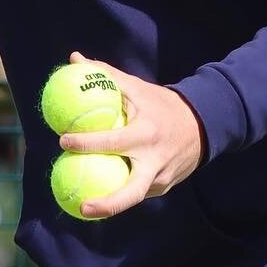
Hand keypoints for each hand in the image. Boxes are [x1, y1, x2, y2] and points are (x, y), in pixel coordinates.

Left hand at [57, 50, 204, 217]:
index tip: (63, 141)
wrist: (203, 123)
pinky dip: (120, 194)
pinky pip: (138, 193)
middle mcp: (156, 160)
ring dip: (111, 205)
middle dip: (108, 205)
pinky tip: (98, 196)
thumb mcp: (136, 87)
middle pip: (132, 192)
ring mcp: (162, 177)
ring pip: (133, 196)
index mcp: (146, 134)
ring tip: (84, 208)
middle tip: (81, 208)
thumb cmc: (161, 103)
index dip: (87, 143)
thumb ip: (105, 75)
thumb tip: (74, 58)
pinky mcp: (164, 187)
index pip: (112, 142)